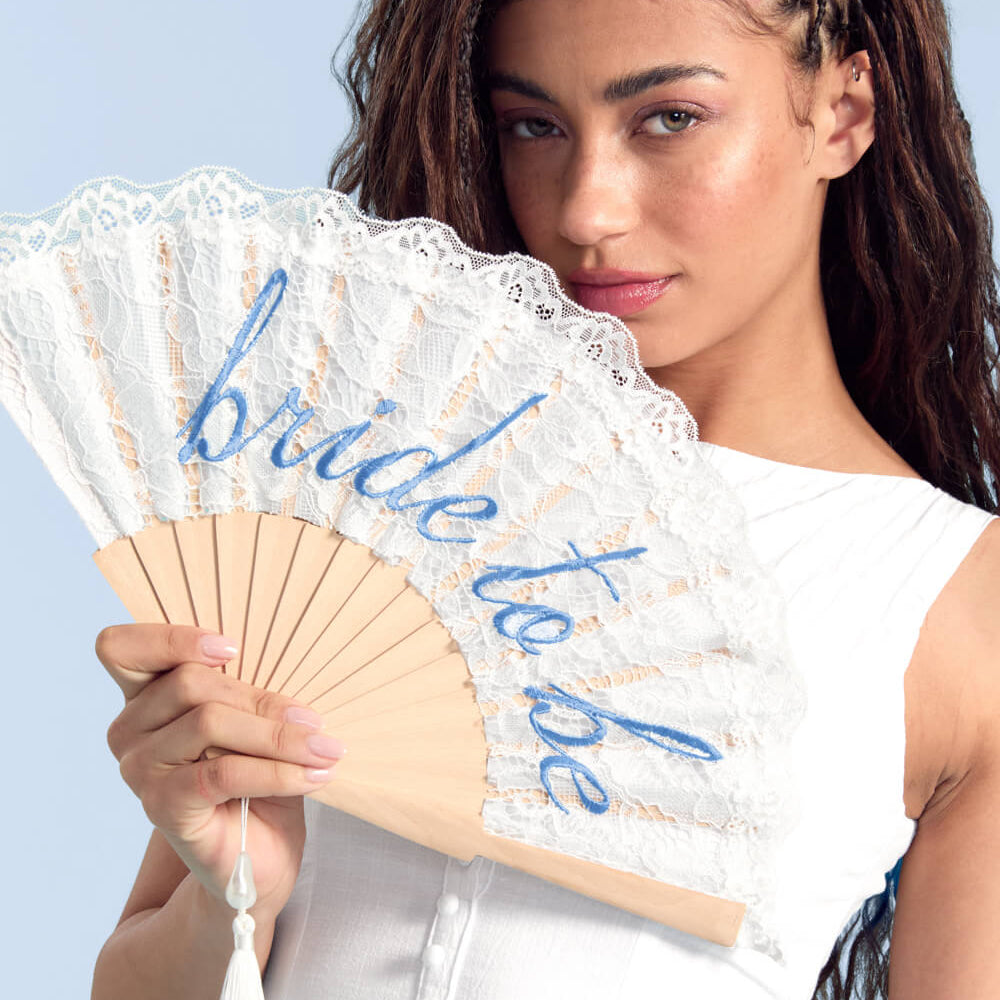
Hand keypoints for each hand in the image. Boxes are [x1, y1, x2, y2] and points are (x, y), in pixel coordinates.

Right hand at [97, 623, 345, 918]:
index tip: (233, 650)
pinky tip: (315, 776)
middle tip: (315, 721)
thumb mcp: (255, 721)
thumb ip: (248, 689)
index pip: (122, 648)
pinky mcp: (162, 807)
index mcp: (145, 697)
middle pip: (190, 682)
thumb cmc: (259, 777)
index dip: (171, 640)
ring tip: (324, 749)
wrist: (259, 857)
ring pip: (209, 721)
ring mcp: (140, 770)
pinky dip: (278, 771)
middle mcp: (129, 730)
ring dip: (279, 735)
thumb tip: (291, 662)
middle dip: (263, 701)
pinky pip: (224, 771)